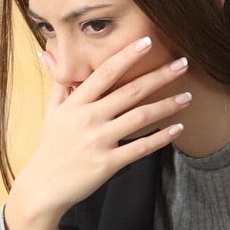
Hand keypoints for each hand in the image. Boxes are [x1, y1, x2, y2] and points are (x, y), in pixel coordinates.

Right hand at [5, 37, 189, 229]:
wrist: (42, 188)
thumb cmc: (48, 149)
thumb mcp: (50, 114)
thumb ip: (58, 83)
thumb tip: (46, 52)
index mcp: (75, 104)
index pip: (104, 73)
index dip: (127, 56)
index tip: (147, 41)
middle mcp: (87, 119)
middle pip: (130, 91)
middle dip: (159, 75)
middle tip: (183, 63)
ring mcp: (98, 141)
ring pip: (140, 117)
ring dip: (167, 105)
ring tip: (187, 97)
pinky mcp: (107, 163)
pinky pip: (140, 148)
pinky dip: (161, 138)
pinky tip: (177, 129)